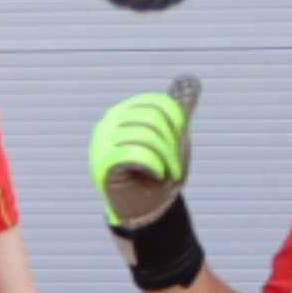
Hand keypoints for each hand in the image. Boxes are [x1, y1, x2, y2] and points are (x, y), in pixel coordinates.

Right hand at [83, 77, 196, 226]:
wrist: (143, 210)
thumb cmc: (158, 173)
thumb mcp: (173, 140)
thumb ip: (177, 115)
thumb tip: (191, 83)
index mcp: (123, 113)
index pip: (154, 102)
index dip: (175, 119)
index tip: (180, 138)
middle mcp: (107, 124)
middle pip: (150, 118)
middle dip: (170, 143)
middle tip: (175, 165)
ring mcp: (100, 144)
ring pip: (144, 136)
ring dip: (164, 157)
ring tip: (166, 172)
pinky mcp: (101, 165)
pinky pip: (132, 153)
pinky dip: (152, 164)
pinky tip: (155, 173)